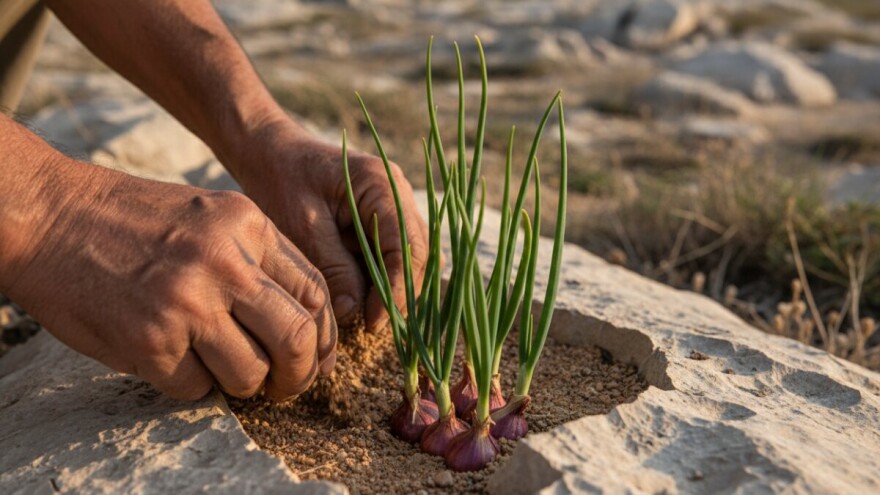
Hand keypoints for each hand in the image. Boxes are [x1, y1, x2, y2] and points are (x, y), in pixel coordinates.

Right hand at [5, 160, 335, 400]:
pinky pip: (196, 388)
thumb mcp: (212, 215)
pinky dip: (194, 386)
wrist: (51, 216)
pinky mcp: (149, 342)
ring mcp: (187, 304)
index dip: (324, 336)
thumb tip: (305, 321)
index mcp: (248, 226)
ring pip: (251, 374)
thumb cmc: (134, 218)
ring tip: (224, 372)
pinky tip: (176, 362)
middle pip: (298, 338)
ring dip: (245, 386)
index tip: (315, 356)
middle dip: (301, 375)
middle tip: (286, 387)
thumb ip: (259, 258)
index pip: (316, 293)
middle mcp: (225, 264)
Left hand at [230, 120, 428, 332]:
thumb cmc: (280, 181)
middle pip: (417, 255)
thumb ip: (332, 266)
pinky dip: (383, 279)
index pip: (407, 247)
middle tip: (372, 329)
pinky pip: (393, 254)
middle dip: (400, 295)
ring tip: (368, 320)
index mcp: (382, 185)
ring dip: (394, 289)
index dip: (397, 291)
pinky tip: (364, 302)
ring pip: (410, 258)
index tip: (373, 324)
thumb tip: (355, 312)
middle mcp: (398, 193)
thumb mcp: (301, 226)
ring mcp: (394, 205)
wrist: (269, 153)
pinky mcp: (382, 219)